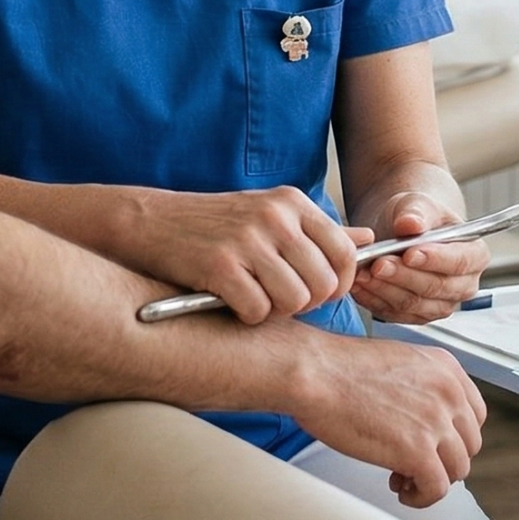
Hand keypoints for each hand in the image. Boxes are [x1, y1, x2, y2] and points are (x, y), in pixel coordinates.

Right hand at [133, 185, 361, 323]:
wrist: (151, 222)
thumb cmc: (214, 225)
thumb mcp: (270, 216)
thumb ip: (319, 231)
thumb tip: (367, 239)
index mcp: (292, 202)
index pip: (346, 253)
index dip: (337, 284)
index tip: (316, 292)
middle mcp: (275, 216)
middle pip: (324, 284)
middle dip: (306, 303)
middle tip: (277, 299)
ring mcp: (247, 239)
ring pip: (295, 301)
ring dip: (275, 311)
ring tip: (253, 298)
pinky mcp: (220, 265)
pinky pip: (257, 311)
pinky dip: (246, 317)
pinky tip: (230, 301)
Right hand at [289, 335, 485, 507]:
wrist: (314, 374)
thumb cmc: (338, 369)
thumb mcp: (397, 363)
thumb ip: (421, 387)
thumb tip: (424, 421)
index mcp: (446, 367)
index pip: (474, 414)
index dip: (453, 436)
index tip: (433, 445)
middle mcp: (449, 392)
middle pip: (468, 444)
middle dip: (442, 458)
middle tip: (411, 463)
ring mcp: (436, 422)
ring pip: (457, 470)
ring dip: (430, 478)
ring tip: (400, 478)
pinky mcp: (418, 451)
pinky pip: (437, 489)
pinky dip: (421, 497)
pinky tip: (401, 491)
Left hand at [350, 192, 487, 325]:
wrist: (400, 230)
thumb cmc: (417, 216)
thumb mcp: (417, 204)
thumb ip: (416, 212)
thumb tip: (410, 224)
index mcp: (475, 256)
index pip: (460, 262)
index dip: (435, 260)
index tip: (410, 252)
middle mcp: (462, 286)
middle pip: (435, 288)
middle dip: (404, 276)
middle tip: (379, 264)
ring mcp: (440, 305)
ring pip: (413, 304)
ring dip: (385, 290)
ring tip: (363, 272)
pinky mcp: (415, 316)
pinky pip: (394, 313)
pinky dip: (374, 299)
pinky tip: (359, 284)